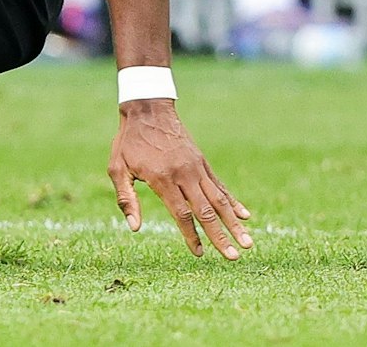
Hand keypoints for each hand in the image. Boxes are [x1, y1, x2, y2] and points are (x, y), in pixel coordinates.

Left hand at [108, 99, 251, 259]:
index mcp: (162, 179)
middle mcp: (184, 175)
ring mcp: (196, 168)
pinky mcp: (202, 162)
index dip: (191, 236)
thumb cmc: (129, 141)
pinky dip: (232, 201)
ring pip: (219, 200)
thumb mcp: (117, 167)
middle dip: (221, 236)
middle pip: (206, 211)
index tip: (200, 254)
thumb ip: (126, 198)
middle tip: (235, 257)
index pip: (182, 214)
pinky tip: (245, 215)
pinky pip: (219, 185)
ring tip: (248, 243)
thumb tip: (135, 228)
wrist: (148, 108)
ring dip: (234, 223)